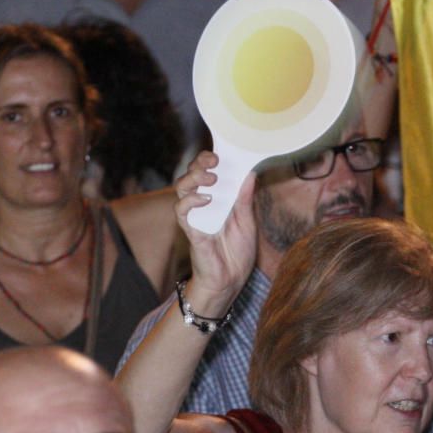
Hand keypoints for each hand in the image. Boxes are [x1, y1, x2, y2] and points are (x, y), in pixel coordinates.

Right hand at [173, 152, 257, 313]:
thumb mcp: (248, 222)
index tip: (221, 152)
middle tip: (215, 161)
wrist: (230, 280)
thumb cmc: (237, 253)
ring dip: (195, 178)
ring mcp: (195, 216)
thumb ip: (245, 199)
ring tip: (211, 178)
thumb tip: (250, 174)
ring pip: (181, 188)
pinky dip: (192, 200)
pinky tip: (207, 199)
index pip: (207, 172)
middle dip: (200, 163)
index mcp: (218, 199)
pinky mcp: (190, 229)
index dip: (209, 159)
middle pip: (191, 174)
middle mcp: (203, 204)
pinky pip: (182, 210)